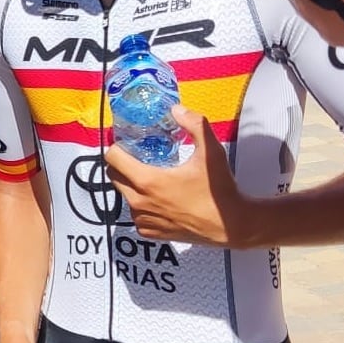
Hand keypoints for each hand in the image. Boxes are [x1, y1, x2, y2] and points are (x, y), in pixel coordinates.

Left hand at [106, 106, 243, 246]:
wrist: (231, 225)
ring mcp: (143, 219)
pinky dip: (143, 204)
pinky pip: (136, 213)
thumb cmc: (219, 191)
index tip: (128, 142)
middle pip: (114, 175)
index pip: (112, 158)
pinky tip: (161, 197)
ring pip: (124, 195)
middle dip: (122, 163)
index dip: (118, 146)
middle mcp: (140, 202)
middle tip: (140, 156)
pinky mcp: (150, 233)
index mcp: (148, 181)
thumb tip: (176, 109)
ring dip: (132, 184)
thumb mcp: (211, 152)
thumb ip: (194, 124)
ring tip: (154, 176)